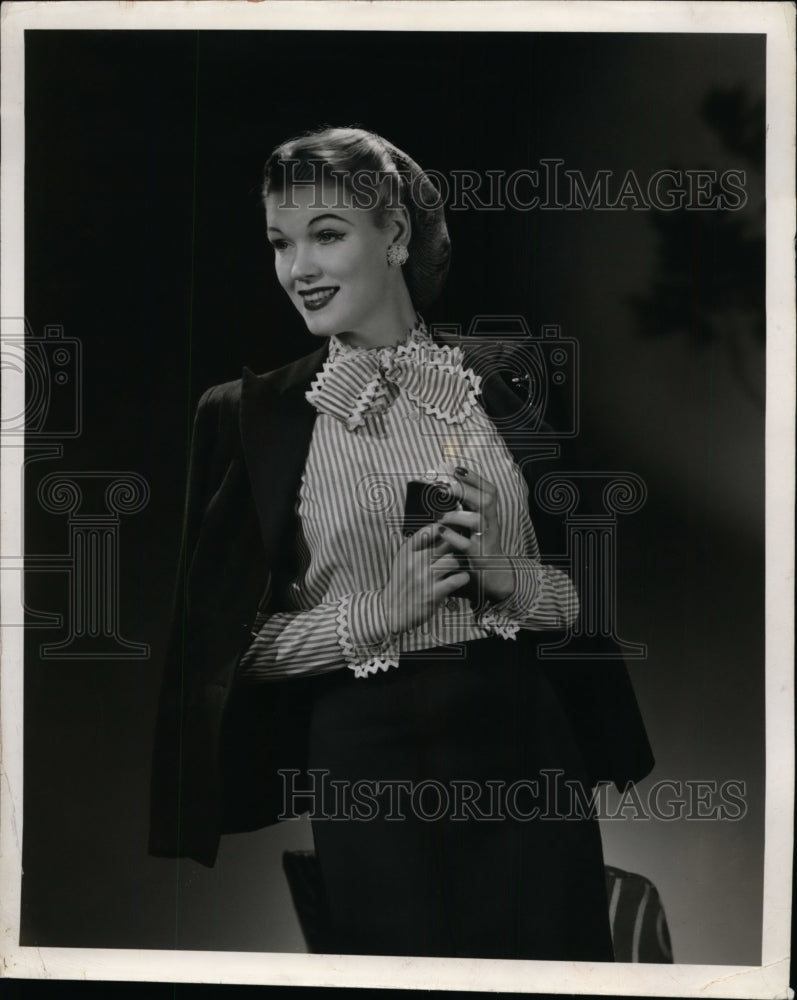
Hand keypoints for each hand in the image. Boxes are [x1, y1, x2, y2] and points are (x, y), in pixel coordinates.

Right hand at [380, 523, 470, 634]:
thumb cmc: (401, 582)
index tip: (453, 530)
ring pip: (455, 560)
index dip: (446, 528)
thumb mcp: (403, 559)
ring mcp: (426, 577)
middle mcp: (417, 561)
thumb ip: (418, 546)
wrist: (392, 610)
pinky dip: (463, 577)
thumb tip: (439, 529)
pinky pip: (458, 578)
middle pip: (447, 543)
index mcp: (408, 550)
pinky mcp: (435, 593)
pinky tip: (461, 577)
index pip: (430, 529)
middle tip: (465, 546)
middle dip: (458, 543)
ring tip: (463, 563)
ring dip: (462, 561)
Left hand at [437, 466, 515, 604]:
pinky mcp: (478, 555)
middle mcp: (491, 523)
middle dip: (464, 490)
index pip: (489, 489)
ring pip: (476, 520)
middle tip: (443, 488)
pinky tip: (440, 532)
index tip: (455, 469)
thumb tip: (444, 481)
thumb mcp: (475, 520)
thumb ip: (464, 503)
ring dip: (455, 515)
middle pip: (485, 500)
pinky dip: (452, 536)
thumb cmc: (478, 541)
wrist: (493, 572)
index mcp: (491, 512)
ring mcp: (486, 539)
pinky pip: (466, 544)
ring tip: (438, 515)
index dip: (474, 477)